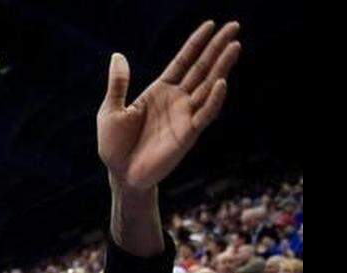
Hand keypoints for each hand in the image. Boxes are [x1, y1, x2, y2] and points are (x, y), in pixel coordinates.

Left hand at [98, 21, 240, 190]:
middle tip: (234, 26)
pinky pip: (204, 114)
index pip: (183, 61)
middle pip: (202, 68)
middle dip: (217, 47)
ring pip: (209, 87)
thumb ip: (118, 85)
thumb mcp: (111, 110)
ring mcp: (185, 116)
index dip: (196, 43)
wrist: (120, 174)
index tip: (210, 25)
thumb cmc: (114, 145)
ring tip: (235, 46)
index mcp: (159, 91)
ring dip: (222, 67)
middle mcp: (177, 100)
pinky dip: (214, 99)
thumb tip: (118, 55)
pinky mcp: (188, 134)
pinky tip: (222, 82)